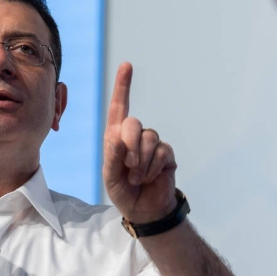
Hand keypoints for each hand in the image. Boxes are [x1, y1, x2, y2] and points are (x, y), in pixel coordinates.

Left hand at [103, 62, 177, 223]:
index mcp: (117, 137)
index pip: (119, 108)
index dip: (123, 86)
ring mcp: (153, 144)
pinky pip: (161, 152)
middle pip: (133, 123)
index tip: (127, 65)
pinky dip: (152, 167)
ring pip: (148, 138)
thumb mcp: (110, 175)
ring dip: (141, 161)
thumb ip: (112, 155)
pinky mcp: (166, 154)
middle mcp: (135, 136)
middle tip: (129, 166)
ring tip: (137, 177)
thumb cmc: (123, 191)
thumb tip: (120, 136)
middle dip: (129, 144)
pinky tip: (149, 178)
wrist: (143, 209)